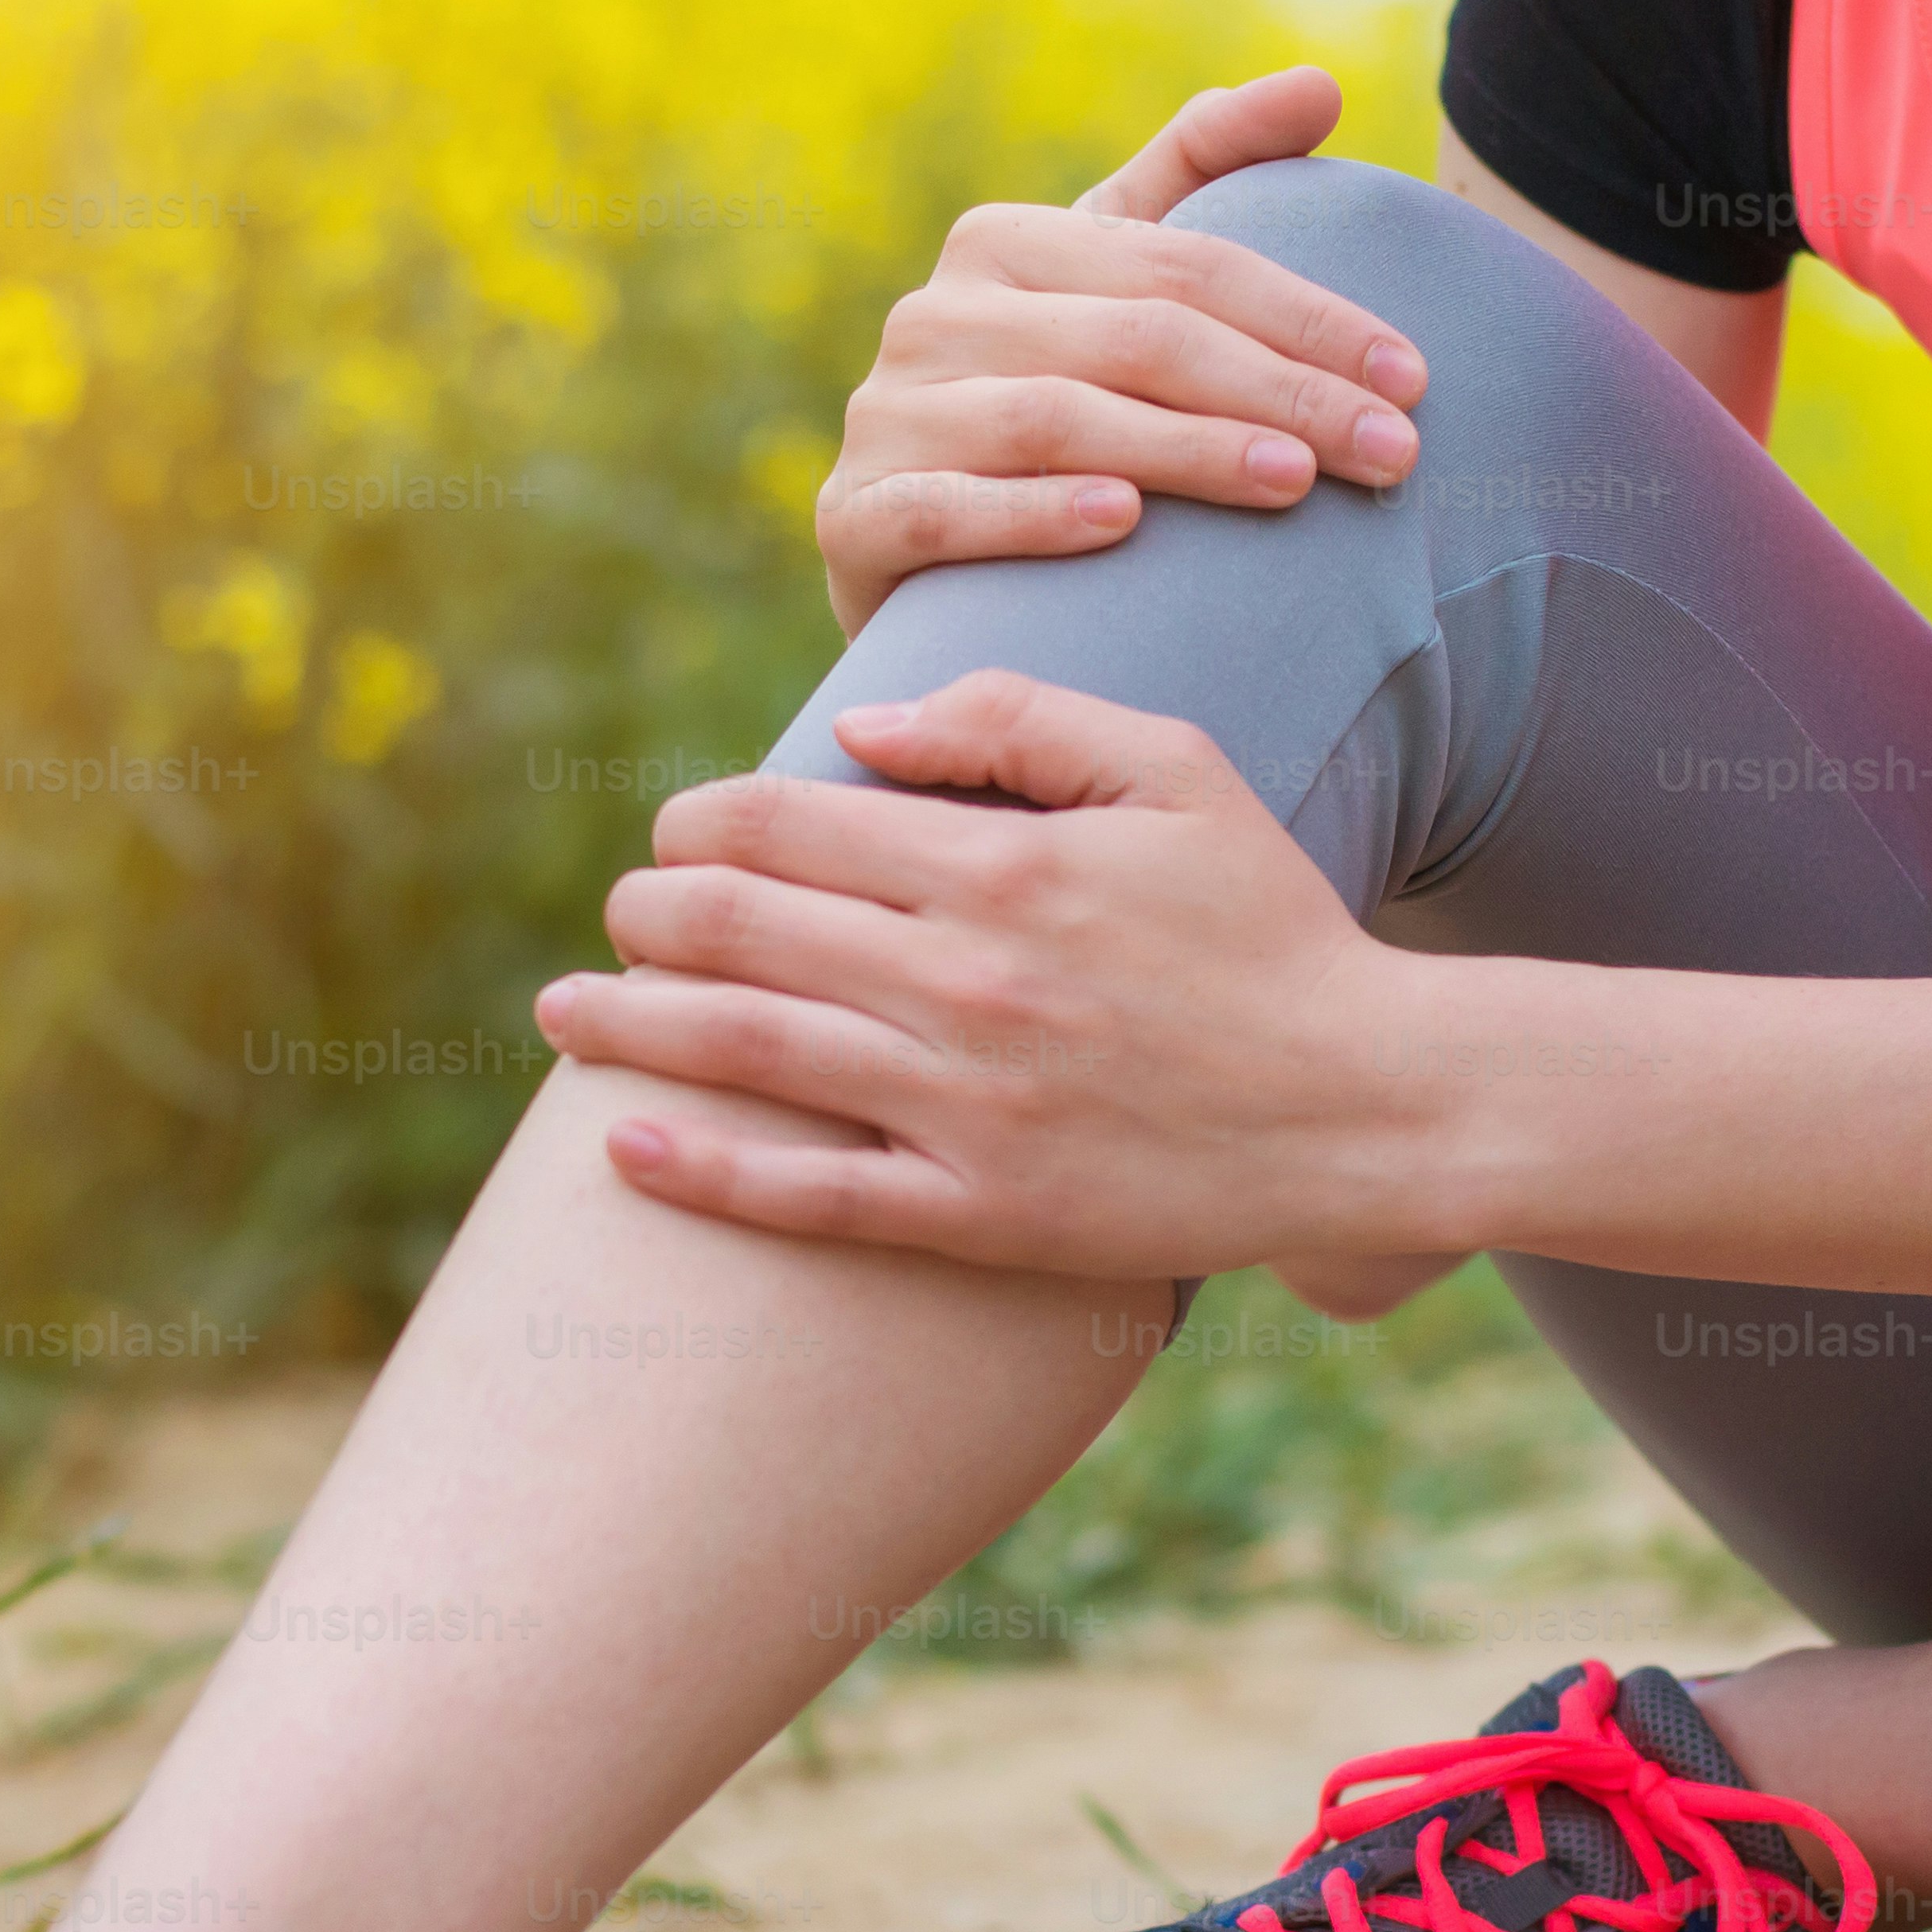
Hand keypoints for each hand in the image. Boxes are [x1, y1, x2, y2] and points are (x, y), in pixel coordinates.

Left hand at [534, 671, 1439, 1278]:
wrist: (1368, 1105)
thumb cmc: (1273, 929)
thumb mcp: (1176, 773)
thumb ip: (1021, 721)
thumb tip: (862, 726)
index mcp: (1001, 864)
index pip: (788, 823)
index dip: (703, 821)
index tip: (678, 832)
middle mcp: (965, 980)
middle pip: (740, 927)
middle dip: (650, 910)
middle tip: (621, 911)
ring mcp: (965, 1104)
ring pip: (748, 1049)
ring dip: (632, 1023)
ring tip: (563, 1012)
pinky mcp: (981, 1211)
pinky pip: (812, 1195)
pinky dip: (705, 1171)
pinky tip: (624, 1148)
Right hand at [810, 69, 1431, 635]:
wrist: (917, 554)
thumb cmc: (1052, 404)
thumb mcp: (1115, 282)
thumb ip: (1205, 173)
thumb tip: (1321, 83)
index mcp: (1004, 241)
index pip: (1184, 266)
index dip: (1308, 318)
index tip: (1414, 380)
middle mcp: (934, 315)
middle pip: (1136, 341)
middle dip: (1277, 394)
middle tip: (1389, 454)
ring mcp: (886, 415)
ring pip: (1055, 420)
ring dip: (1185, 452)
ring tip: (1293, 484)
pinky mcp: (852, 517)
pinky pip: (948, 509)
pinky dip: (1036, 513)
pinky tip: (1123, 524)